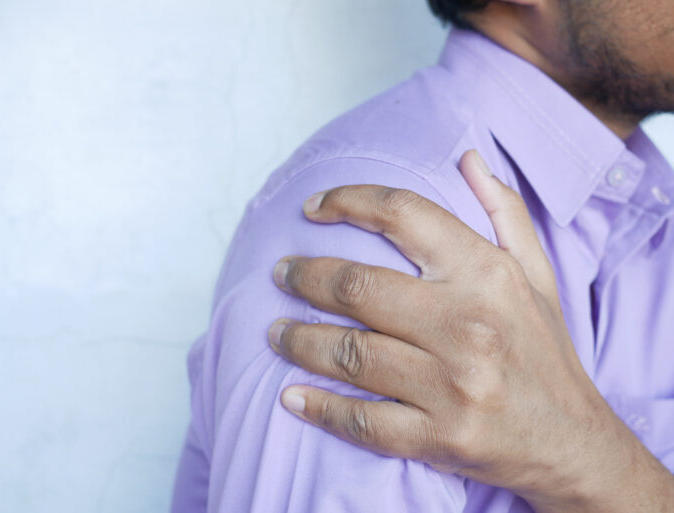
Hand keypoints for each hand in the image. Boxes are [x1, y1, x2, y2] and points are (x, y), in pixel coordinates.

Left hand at [269, 150, 673, 511]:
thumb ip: (504, 212)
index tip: (312, 207)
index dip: (348, 202)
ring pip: (349, 352)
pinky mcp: (440, 437)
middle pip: (358, 286)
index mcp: (487, 275)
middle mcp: (468, 325)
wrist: (574, 444)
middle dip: (305, 276)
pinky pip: (362, 420)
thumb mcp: (537, 275)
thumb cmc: (546, 353)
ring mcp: (452, 385)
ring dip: (299, 339)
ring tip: (275, 331)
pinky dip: (320, 408)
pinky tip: (291, 396)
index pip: (403, 216)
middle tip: (280, 274)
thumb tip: (469, 157)